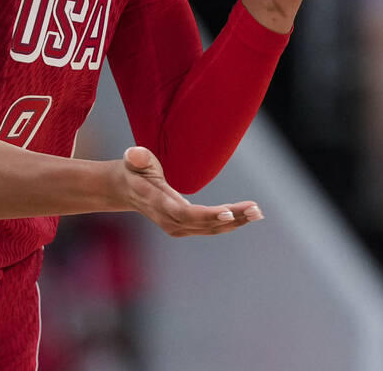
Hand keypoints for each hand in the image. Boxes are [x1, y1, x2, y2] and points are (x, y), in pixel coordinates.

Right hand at [115, 146, 261, 236]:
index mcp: (158, 203)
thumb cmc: (133, 170)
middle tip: (256, 210)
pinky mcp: (185, 227)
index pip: (184, 214)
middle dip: (232, 218)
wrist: (125, 189)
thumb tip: (135, 154)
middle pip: (204, 223)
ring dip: (236, 222)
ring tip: (257, 212)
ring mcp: (177, 227)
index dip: (207, 215)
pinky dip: (230, 223)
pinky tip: (248, 216)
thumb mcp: (133, 160)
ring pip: (211, 228)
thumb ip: (137, 157)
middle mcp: (169, 220)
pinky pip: (210, 228)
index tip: (229, 213)